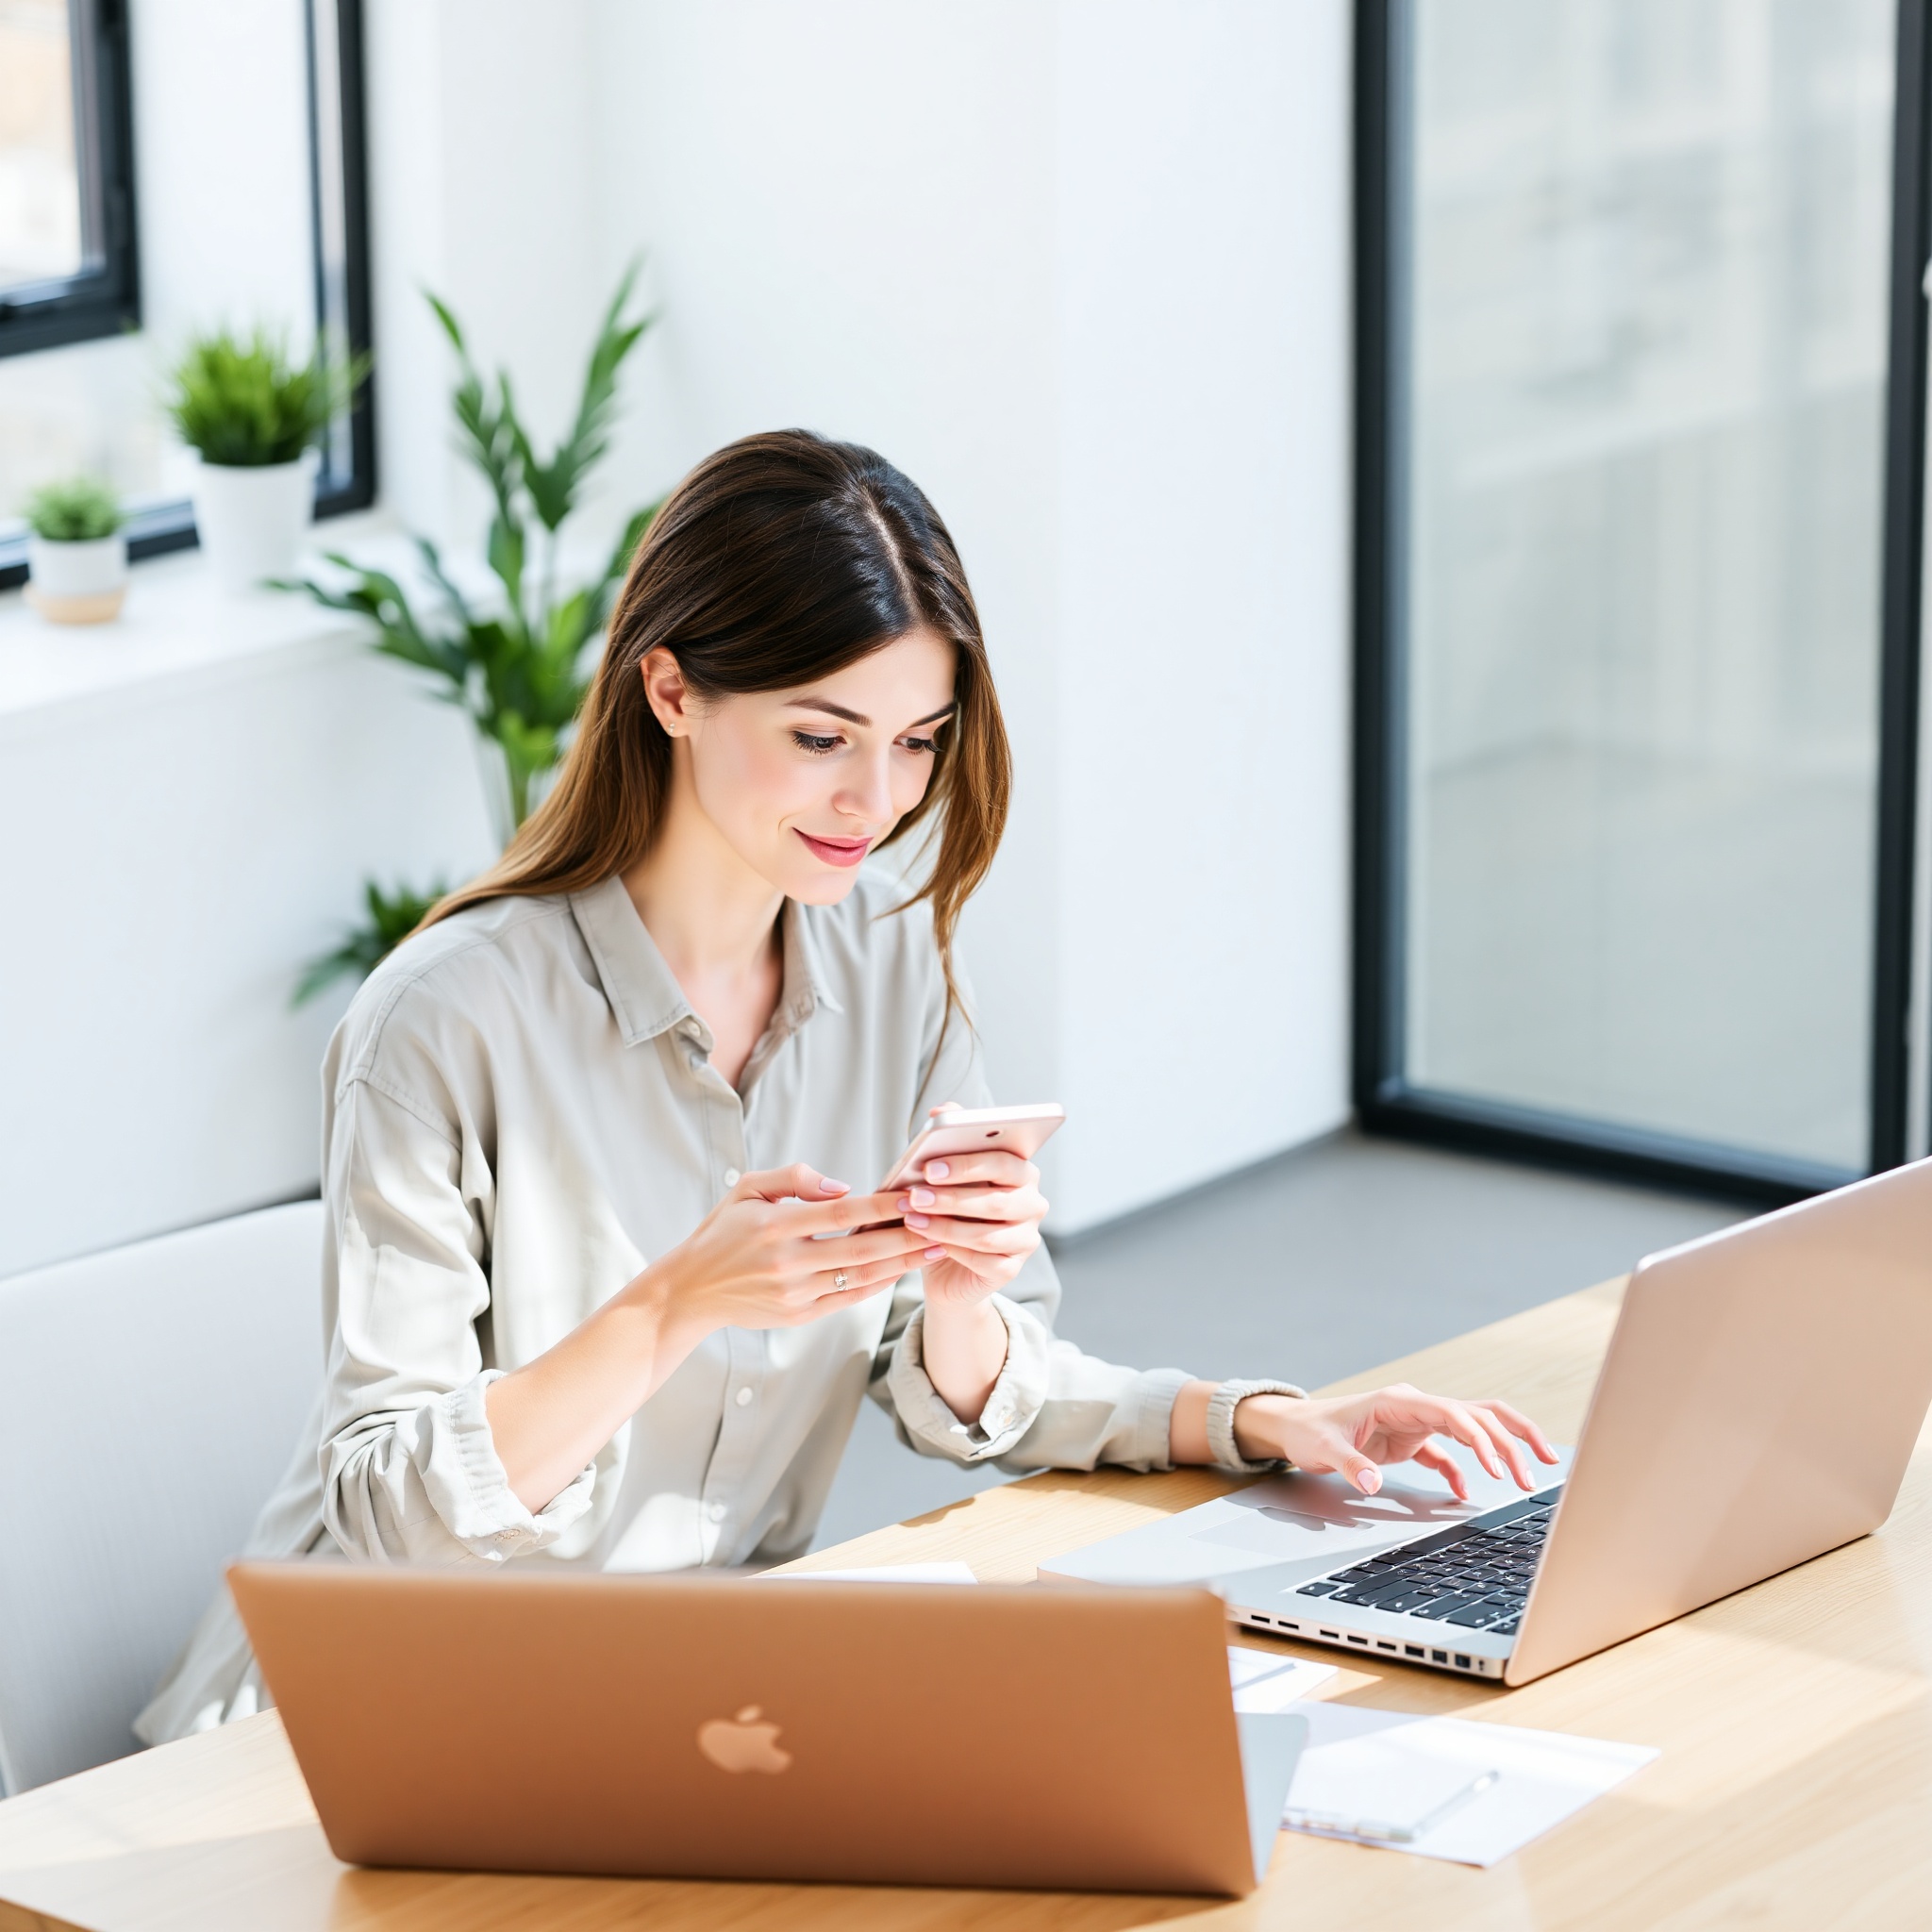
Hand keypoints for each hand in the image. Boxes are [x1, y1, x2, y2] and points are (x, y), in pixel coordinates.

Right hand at [646, 1164, 929, 1338]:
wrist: (692, 1289)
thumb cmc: (723, 1232)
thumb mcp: (747, 1189)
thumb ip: (794, 1178)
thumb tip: (843, 1187)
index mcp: (774, 1226)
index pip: (839, 1214)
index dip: (879, 1207)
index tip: (912, 1197)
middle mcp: (786, 1262)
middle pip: (859, 1250)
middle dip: (904, 1237)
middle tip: (941, 1222)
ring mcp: (794, 1294)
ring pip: (860, 1278)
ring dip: (901, 1264)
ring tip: (934, 1247)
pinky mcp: (797, 1316)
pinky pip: (847, 1299)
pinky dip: (877, 1286)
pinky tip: (901, 1270)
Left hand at [897, 1112, 1047, 1308]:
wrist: (948, 1265)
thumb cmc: (949, 1210)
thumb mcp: (945, 1175)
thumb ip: (949, 1139)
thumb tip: (940, 1110)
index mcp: (1022, 1171)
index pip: (1004, 1162)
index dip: (967, 1164)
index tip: (929, 1166)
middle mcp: (1033, 1203)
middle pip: (996, 1201)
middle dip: (950, 1198)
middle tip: (914, 1195)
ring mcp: (1027, 1238)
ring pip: (987, 1234)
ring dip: (945, 1226)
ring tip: (911, 1219)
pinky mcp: (1012, 1269)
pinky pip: (984, 1261)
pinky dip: (953, 1251)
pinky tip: (927, 1244)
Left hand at [1233, 1383, 1557, 1500]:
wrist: (1295, 1427)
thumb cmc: (1309, 1431)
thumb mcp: (1325, 1450)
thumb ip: (1350, 1465)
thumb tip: (1372, 1484)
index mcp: (1399, 1401)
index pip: (1454, 1413)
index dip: (1480, 1438)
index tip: (1498, 1469)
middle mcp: (1415, 1406)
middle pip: (1477, 1414)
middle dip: (1511, 1439)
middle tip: (1538, 1469)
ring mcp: (1416, 1422)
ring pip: (1472, 1427)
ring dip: (1501, 1448)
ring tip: (1528, 1473)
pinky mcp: (1412, 1440)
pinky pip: (1449, 1452)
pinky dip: (1464, 1470)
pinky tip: (1466, 1493)